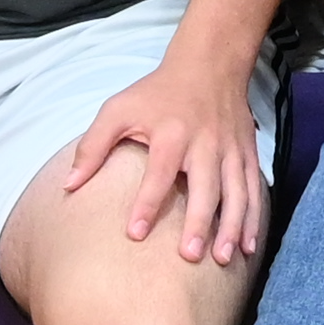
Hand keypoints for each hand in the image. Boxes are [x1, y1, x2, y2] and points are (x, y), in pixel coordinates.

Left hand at [54, 39, 270, 265]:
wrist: (210, 65)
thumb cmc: (158, 93)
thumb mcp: (118, 108)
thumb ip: (93, 146)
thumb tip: (69, 185)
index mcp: (171, 134)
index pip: (159, 173)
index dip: (147, 203)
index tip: (135, 233)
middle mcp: (205, 144)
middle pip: (205, 188)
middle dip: (199, 223)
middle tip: (188, 256)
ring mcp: (230, 151)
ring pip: (236, 194)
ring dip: (231, 227)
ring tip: (222, 258)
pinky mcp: (247, 155)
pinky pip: (254, 191)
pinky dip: (254, 219)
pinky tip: (247, 247)